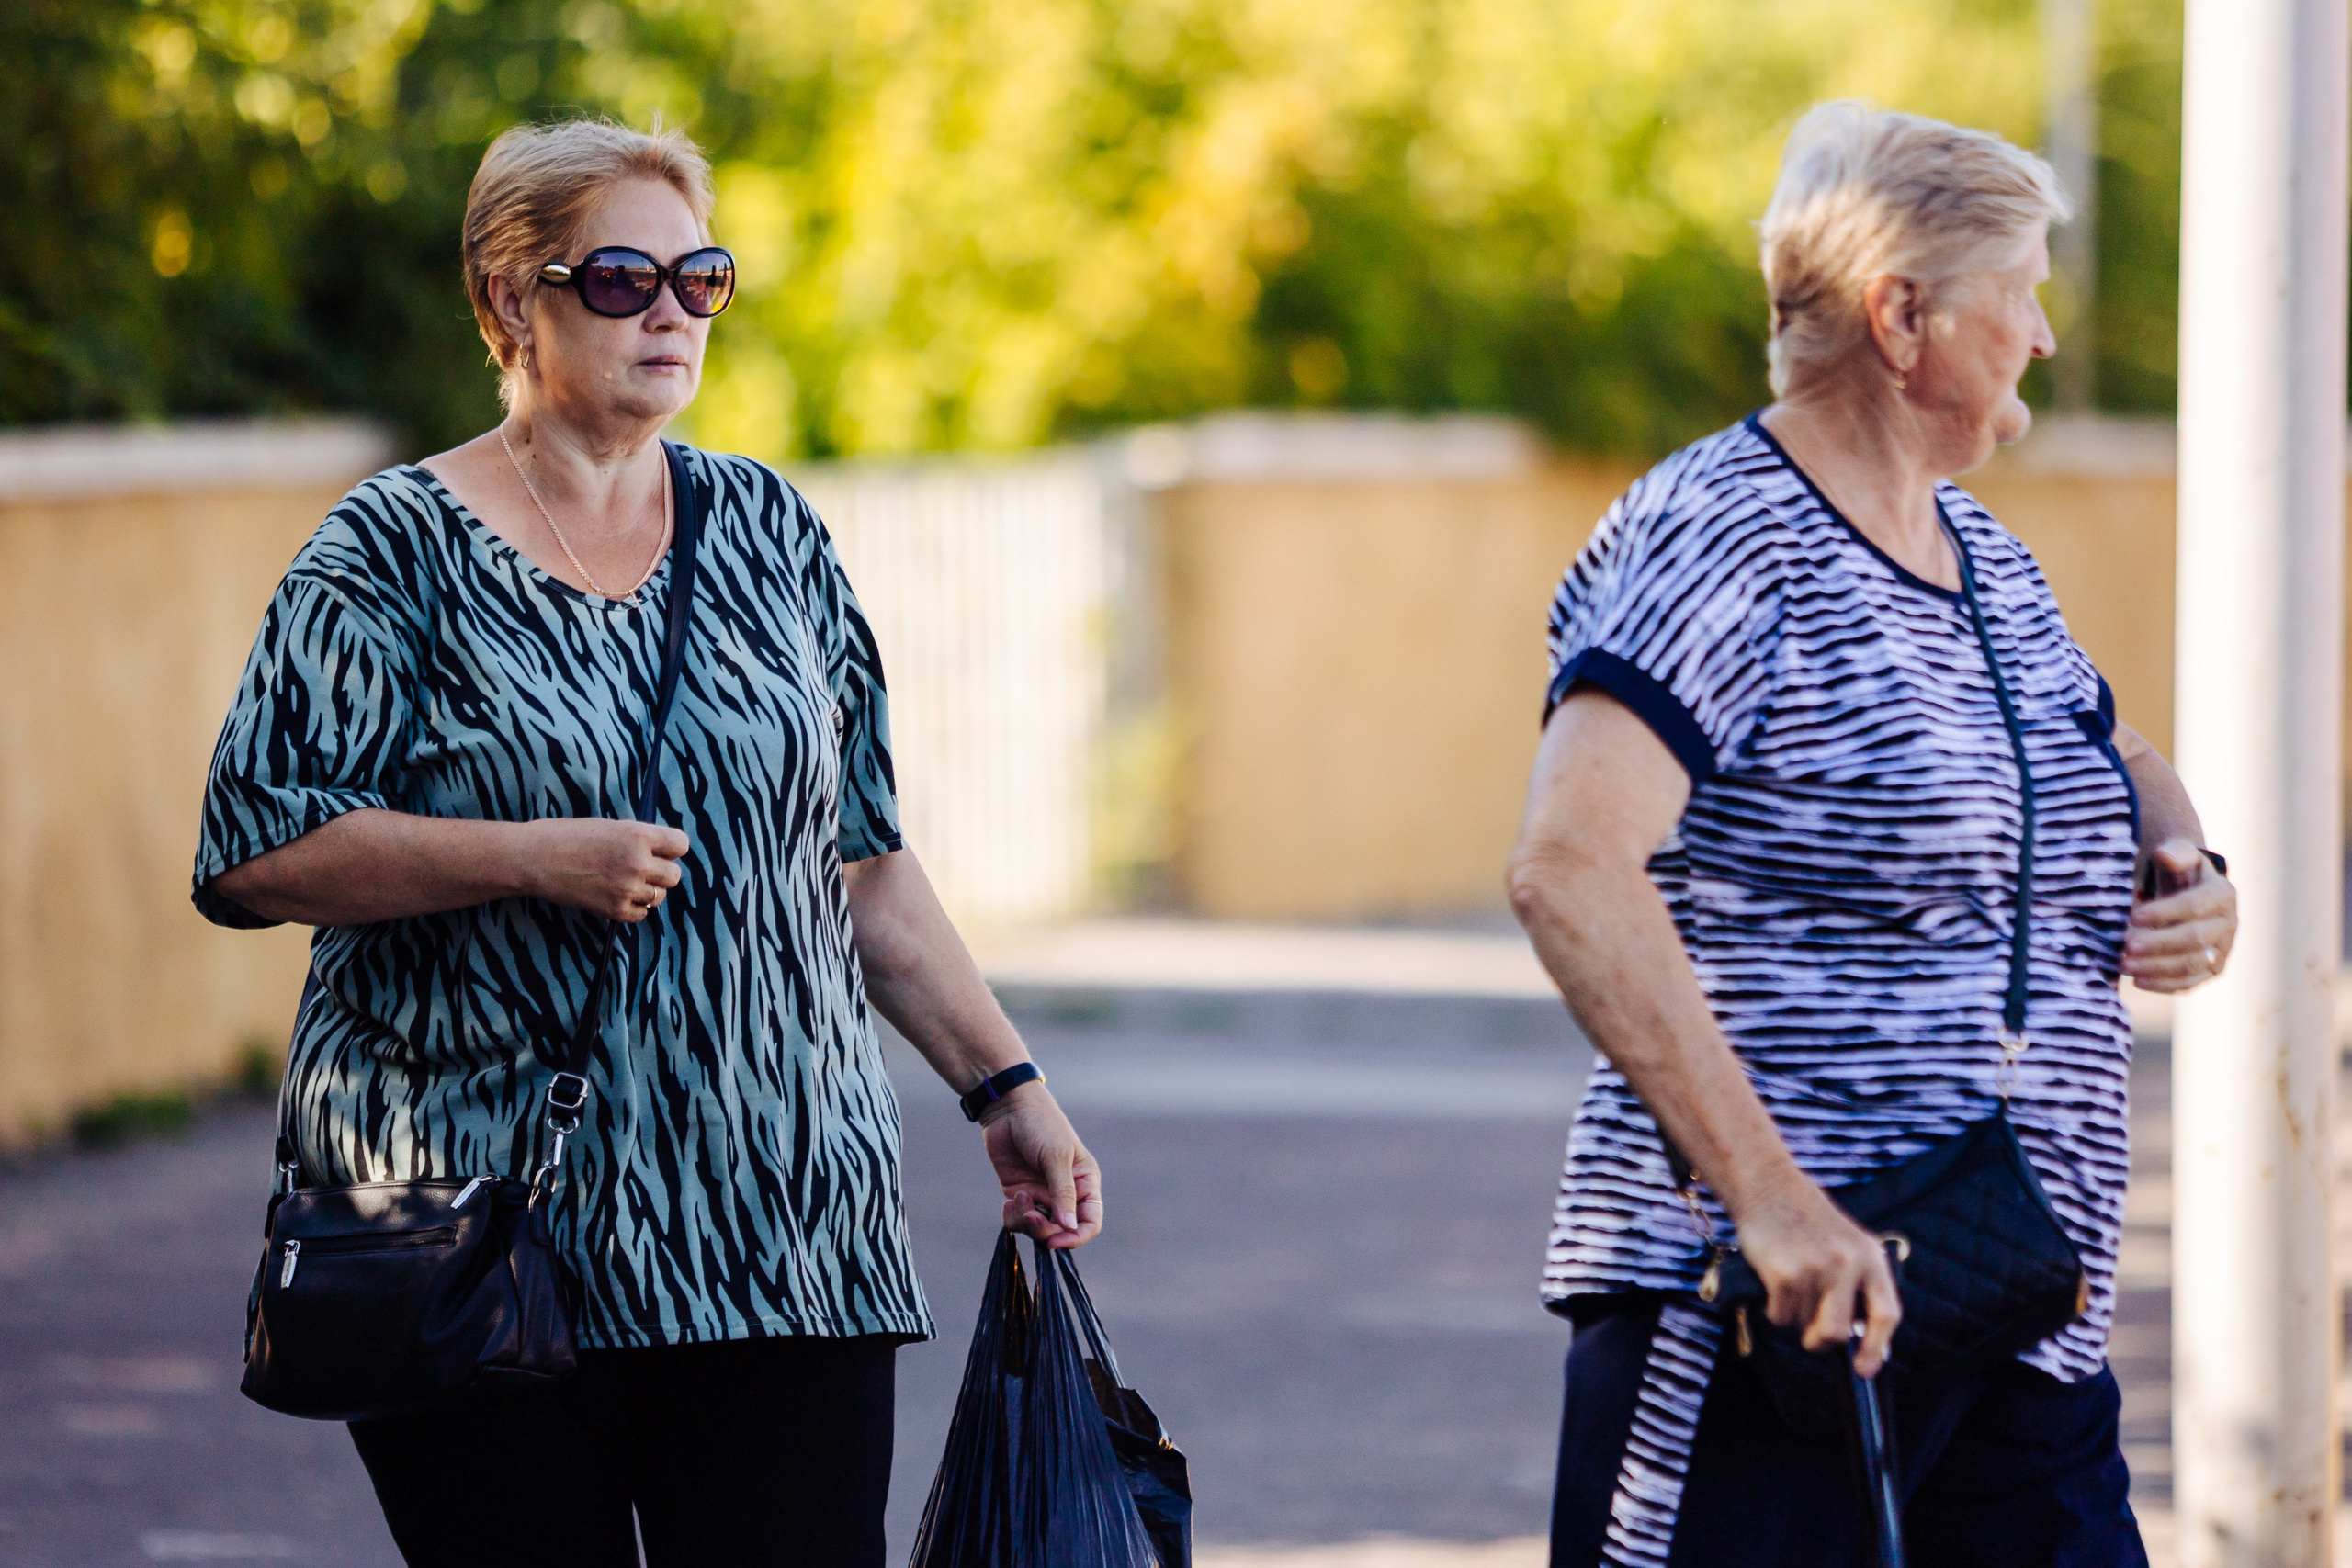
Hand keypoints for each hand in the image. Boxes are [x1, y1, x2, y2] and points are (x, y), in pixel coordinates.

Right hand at [518, 818, 688, 921]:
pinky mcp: (614, 910)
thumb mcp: (610, 827)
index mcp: (639, 835)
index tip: (659, 850)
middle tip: (641, 869)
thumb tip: (660, 850)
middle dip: (661, 872)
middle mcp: (638, 862)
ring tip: (625, 882)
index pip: (681, 845)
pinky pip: (641, 914)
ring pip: (659, 896)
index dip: (671, 848)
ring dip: (647, 891)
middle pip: (674, 875)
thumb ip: (637, 838)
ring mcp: (627, 888)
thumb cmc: (567, 836)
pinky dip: (633, 908)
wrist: (535, 858)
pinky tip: (617, 896)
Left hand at [980, 1083, 1102, 1247]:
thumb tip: (1070, 1227)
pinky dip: (1012, 1217)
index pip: (1089, 1222)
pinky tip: (1008, 1201)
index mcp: (1084, 1183)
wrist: (1008, 1107)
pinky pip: (1018, 1219)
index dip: (1076, 1236)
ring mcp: (1041, 1195)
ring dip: (1025, 1222)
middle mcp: (1065, 1194)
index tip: (1056, 1240)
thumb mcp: (1056, 1157)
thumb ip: (1063, 1193)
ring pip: (1037, 1228)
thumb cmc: (1041, 1125)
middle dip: (1045, 1230)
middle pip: (1061, 1230)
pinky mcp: (1019, 1194)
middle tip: (1029, 1215)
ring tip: (1016, 1200)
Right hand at [1730, 1169, 1901, 1376]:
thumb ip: (1859, 1284)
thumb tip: (1860, 1338)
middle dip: (1821, 1341)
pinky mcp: (1784, 1273)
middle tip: (1812, 1337)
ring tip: (1790, 1284)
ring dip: (1794, 1316)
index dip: (1877, 1348)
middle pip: (1838, 1332)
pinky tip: (1773, 1282)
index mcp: (1870, 1257)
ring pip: (1804, 1324)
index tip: (1865, 1369)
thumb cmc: (1807, 1220)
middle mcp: (1847, 1263)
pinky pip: (1780, 1316)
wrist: (1767, 1185)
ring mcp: (1815, 1268)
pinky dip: (1774, 1309)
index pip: (1886, 1314)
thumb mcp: (1847, 1244)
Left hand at [2123, 837, 2235, 992]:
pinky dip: (2164, 985)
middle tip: (2125, 946)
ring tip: (2124, 965)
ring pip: (2193, 965)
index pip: (2196, 905)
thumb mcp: (2178, 854)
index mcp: (2222, 894)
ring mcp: (2222, 950)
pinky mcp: (2210, 970)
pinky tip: (2137, 981)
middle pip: (2195, 939)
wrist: (2188, 893)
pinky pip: (2190, 983)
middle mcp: (2228, 924)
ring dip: (2157, 968)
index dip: (2165, 911)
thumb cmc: (2179, 872)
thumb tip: (2164, 856)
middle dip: (2158, 943)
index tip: (2133, 915)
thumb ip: (2174, 852)